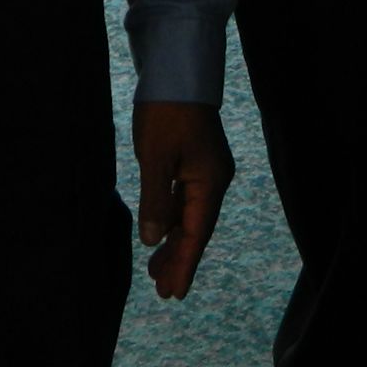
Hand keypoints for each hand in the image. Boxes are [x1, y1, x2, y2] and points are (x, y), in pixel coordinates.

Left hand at [131, 99, 232, 299]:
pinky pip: (184, 201)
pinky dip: (172, 220)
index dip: (185, 264)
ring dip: (174, 242)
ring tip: (156, 271)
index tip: (176, 293)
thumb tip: (153, 242)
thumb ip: (155, 202)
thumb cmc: (166, 113)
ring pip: (189, 216)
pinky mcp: (194, 162)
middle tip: (163, 292)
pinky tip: (159, 233)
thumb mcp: (155, 159)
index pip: (197, 234)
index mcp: (209, 183)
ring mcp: (205, 171)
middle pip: (196, 229)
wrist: (177, 73)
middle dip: (179, 259)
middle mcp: (213, 181)